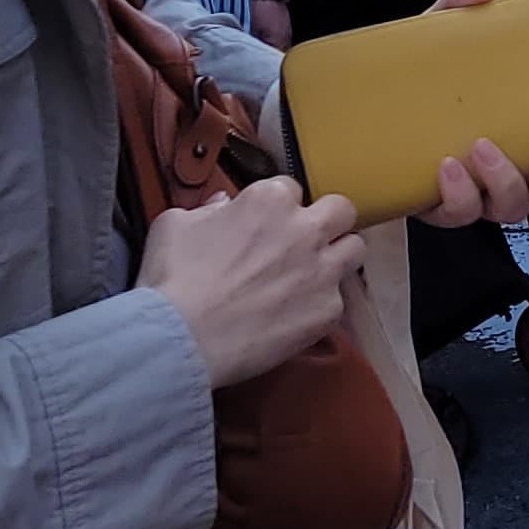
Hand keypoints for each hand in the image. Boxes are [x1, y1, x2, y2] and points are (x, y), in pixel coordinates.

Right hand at [140, 177, 366, 388]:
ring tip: (315, 273)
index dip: (278, 208)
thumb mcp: (174, 224)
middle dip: (328, 220)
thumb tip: (224, 206)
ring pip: (355, 248)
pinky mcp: (328, 310)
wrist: (182, 339)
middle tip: (307, 240)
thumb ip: (208, 208)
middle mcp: (304, 229)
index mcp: (269, 200)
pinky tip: (296, 314)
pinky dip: (321, 304)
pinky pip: (339, 299)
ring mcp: (321, 270)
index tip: (267, 225)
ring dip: (338, 255)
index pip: (291, 188)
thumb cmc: (173, 279)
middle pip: (341, 209)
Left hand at [411, 0, 528, 227]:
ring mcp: (475, 192)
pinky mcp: (439, 206)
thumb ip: (456, 9)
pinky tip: (446, 168)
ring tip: (477, 148)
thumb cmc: (409, 84)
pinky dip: (458, 195)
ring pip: (511, 209)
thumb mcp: (434, 38)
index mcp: (521, 132)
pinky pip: (459, 214)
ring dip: (503, 181)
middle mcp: (506, 168)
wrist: (350, 121)